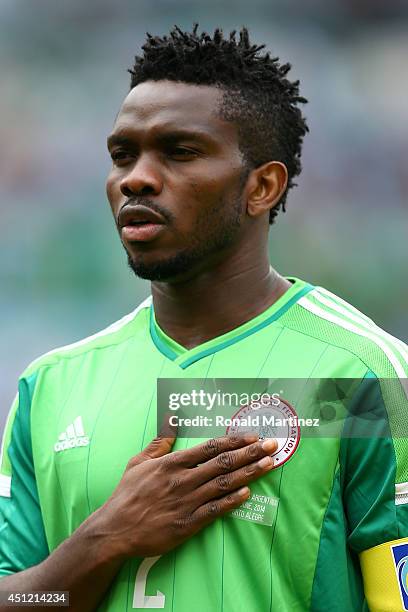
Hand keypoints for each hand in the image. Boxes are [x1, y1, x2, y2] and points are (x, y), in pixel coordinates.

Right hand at [95, 432, 276, 557]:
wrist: (115, 530)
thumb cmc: (127, 494)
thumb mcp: (139, 462)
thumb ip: (159, 442)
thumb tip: (170, 419)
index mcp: (172, 463)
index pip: (210, 447)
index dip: (234, 441)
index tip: (253, 436)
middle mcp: (182, 480)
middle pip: (223, 463)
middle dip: (250, 452)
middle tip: (272, 445)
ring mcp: (186, 502)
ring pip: (223, 484)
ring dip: (249, 473)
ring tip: (269, 464)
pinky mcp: (187, 524)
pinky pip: (215, 511)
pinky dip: (232, 501)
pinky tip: (248, 493)